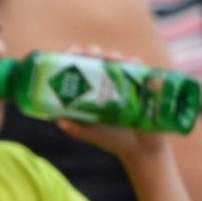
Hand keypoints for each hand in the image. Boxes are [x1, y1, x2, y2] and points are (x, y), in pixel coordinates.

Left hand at [52, 45, 167, 161]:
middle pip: (95, 58)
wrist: (141, 148)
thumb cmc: (111, 139)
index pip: (76, 66)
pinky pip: (138, 67)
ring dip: (112, 55)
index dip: (72, 55)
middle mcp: (103, 81)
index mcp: (87, 90)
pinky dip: (133, 62)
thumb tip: (60, 121)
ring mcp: (122, 80)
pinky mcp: (141, 82)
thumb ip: (76, 129)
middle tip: (91, 54)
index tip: (72, 52)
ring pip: (116, 59)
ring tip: (111, 58)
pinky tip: (130, 63)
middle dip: (92, 52)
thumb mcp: (90, 134)